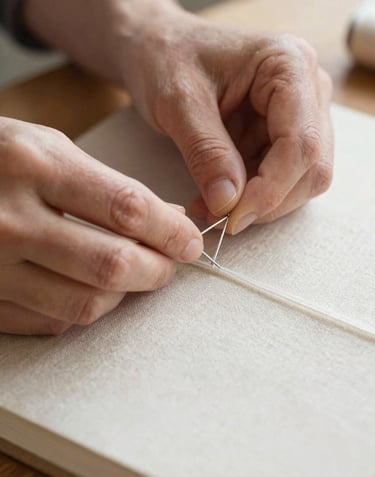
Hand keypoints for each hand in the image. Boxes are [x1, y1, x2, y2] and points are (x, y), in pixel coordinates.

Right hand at [0, 117, 202, 334]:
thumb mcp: (50, 148)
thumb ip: (110, 186)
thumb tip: (168, 219)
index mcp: (32, 165)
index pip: (125, 208)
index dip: (170, 232)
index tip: (190, 241)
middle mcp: (9, 219)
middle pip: (111, 266)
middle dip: (157, 270)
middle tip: (170, 262)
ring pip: (85, 303)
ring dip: (125, 294)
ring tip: (136, 274)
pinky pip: (51, 321)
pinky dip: (85, 308)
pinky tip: (92, 287)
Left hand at [124, 11, 333, 233]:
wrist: (160, 49)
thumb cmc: (167, 59)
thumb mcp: (179, 102)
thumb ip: (206, 152)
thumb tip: (228, 204)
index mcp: (288, 66)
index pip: (301, 143)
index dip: (270, 190)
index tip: (232, 218)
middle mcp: (306, 89)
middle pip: (311, 167)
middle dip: (268, 202)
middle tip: (222, 220)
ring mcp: (298, 114)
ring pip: (301, 179)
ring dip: (259, 204)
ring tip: (210, 208)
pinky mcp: (280, 134)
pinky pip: (279, 178)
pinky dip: (251, 197)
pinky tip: (216, 198)